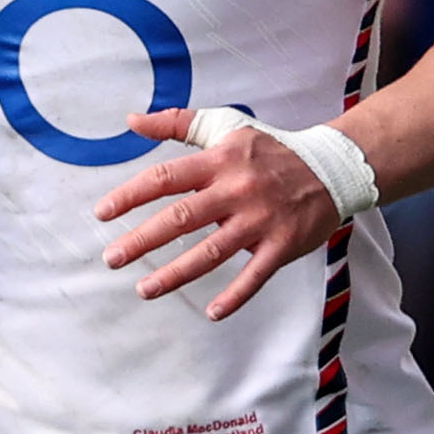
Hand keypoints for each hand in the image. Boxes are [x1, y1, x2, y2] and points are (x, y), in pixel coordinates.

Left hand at [96, 110, 342, 320]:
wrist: (331, 168)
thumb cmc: (271, 149)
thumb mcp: (225, 126)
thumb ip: (177, 124)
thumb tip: (131, 120)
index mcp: (219, 161)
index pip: (165, 178)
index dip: (129, 195)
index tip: (102, 213)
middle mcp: (236, 190)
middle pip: (181, 217)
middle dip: (142, 240)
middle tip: (112, 258)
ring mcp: (260, 219)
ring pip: (211, 252)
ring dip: (175, 274)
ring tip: (145, 290)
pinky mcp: (282, 244)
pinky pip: (255, 275)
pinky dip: (235, 296)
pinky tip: (212, 313)